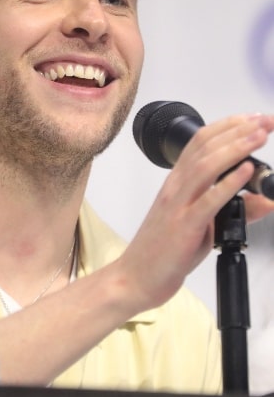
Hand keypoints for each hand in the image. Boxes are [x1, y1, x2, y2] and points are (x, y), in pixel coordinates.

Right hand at [118, 113, 273, 312]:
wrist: (135, 278)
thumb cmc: (163, 252)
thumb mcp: (202, 227)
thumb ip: (231, 210)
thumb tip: (262, 200)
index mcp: (178, 183)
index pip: (200, 142)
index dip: (228, 126)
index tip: (253, 118)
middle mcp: (176, 188)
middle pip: (205, 147)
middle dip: (239, 130)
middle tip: (264, 121)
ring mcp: (178, 205)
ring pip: (206, 165)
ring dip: (236, 147)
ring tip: (259, 136)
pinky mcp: (184, 226)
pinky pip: (208, 200)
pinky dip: (229, 182)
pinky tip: (246, 171)